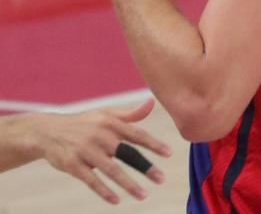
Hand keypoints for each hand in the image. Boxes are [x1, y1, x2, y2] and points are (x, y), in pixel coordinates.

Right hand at [30, 98, 169, 203]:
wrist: (49, 131)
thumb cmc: (84, 123)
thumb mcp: (106, 115)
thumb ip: (130, 114)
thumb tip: (152, 102)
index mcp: (111, 123)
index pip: (137, 134)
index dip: (153, 144)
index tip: (169, 154)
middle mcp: (101, 136)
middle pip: (127, 153)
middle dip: (145, 167)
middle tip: (161, 179)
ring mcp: (86, 151)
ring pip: (111, 170)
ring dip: (128, 184)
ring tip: (144, 195)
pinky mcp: (73, 165)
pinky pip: (91, 180)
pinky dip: (104, 191)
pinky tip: (117, 200)